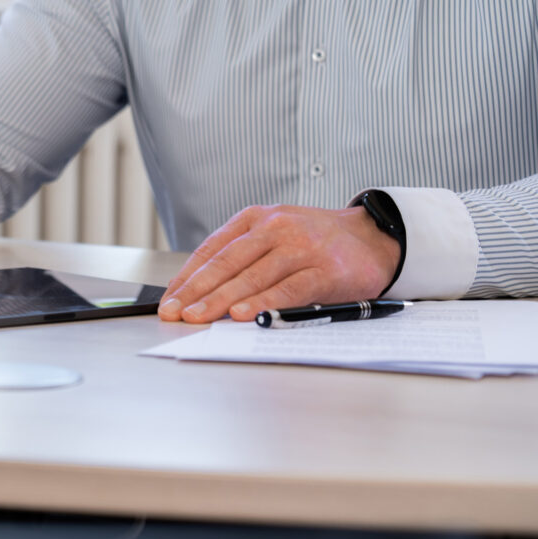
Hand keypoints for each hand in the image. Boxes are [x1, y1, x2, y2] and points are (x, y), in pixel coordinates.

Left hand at [158, 204, 401, 322]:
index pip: (213, 249)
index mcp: (257, 218)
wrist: (372, 239)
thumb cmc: (314, 244)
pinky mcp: (326, 270)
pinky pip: (289, 289)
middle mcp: (277, 227)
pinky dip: (264, 302)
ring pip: (254, 275)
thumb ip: (238, 257)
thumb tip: (194, 289)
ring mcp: (302, 247)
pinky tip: (243, 314)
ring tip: (199, 316)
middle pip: (228, 262)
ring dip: (222, 299)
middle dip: (197, 291)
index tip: (169, 300)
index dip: (187, 276)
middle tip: (176, 313)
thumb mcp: (272, 237)